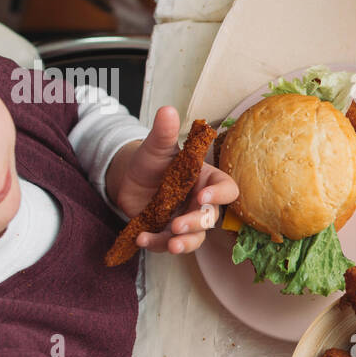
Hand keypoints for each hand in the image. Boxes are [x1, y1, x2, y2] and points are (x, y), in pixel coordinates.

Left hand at [107, 107, 237, 254]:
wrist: (129, 180)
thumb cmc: (151, 162)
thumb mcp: (156, 148)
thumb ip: (164, 133)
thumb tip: (167, 110)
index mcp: (206, 180)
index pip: (226, 189)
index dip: (219, 195)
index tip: (202, 197)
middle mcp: (200, 203)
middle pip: (210, 218)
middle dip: (196, 223)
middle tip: (177, 224)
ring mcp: (186, 220)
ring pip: (195, 238)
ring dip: (185, 243)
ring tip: (170, 244)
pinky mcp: (168, 234)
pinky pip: (168, 244)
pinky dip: (156, 245)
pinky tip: (141, 239)